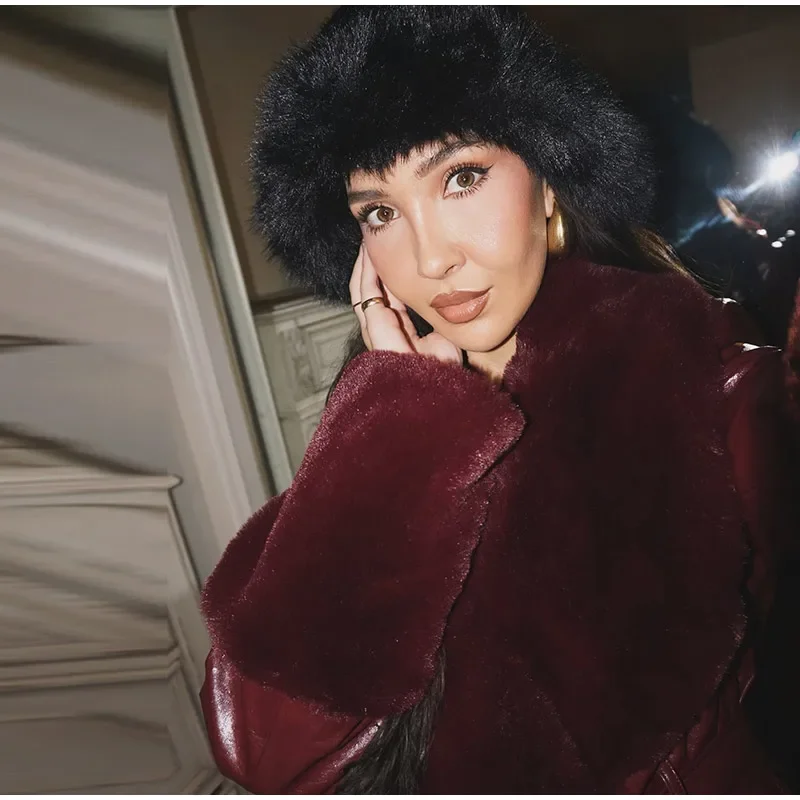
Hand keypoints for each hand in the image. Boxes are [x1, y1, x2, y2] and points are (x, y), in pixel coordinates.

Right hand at [349, 244, 462, 364]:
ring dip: (365, 266)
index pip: (386, 299)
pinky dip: (366, 273)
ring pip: (362, 291)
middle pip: (368, 292)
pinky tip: (369, 256)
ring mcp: (375, 332)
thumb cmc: (441, 373)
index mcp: (396, 333)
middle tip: (373, 241)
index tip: (390, 254)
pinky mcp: (375, 329)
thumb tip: (439, 304)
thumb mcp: (441, 339)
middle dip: (370, 267)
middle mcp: (381, 332)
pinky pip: (365, 295)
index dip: (385, 277)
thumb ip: (435, 323)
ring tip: (367, 243)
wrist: (435, 390)